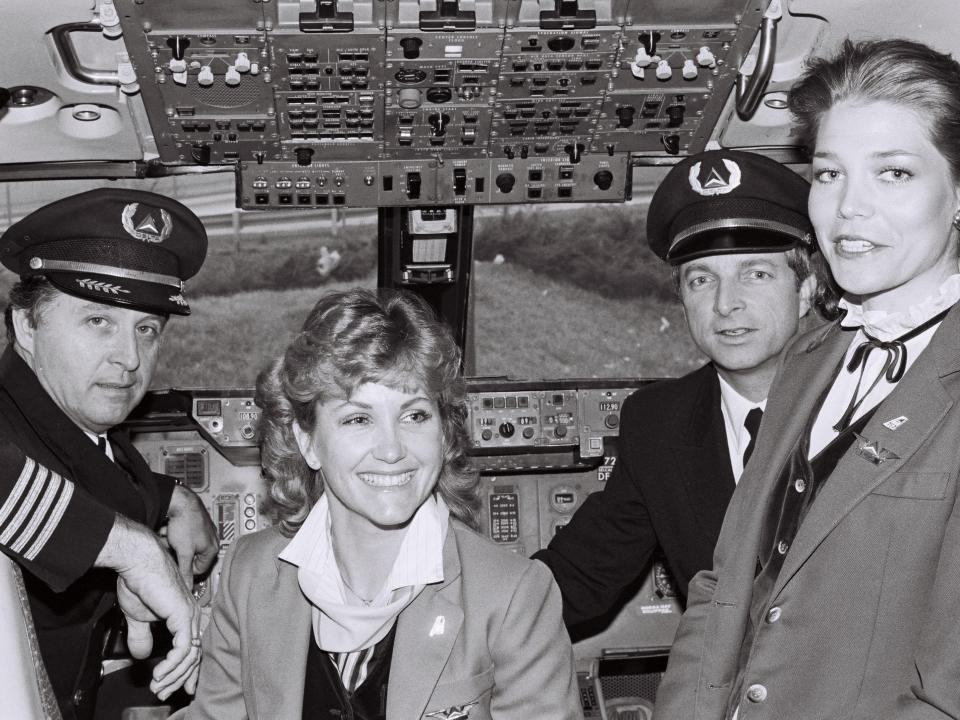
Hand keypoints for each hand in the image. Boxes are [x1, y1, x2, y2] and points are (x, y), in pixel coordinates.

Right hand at [97, 515, 202, 698]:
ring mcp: (189, 615)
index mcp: (184, 615)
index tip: (176, 689)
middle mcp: (192, 616)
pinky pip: (184, 648)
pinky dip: (173, 664)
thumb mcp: (138, 617)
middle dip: (179, 679)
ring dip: (173, 675)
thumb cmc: (138, 583)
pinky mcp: (183, 615)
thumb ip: (142, 636)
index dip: (185, 671)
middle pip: (193, 656)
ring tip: (158, 687)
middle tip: (163, 694)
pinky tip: (160, 674)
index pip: (191, 648)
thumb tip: (143, 655)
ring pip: (189, 655)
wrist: (136, 563)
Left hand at [165, 484, 218, 582]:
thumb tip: (187, 587)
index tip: (175, 562)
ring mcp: (204, 530)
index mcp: (213, 548)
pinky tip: (168, 529)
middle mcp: (211, 539)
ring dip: (174, 543)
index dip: (184, 568)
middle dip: (177, 553)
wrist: (180, 501)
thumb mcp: (184, 552)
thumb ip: (185, 571)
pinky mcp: (196, 522)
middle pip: (190, 557)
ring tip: (167, 536)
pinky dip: (174, 534)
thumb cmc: (186, 524)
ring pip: (185, 545)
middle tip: (170, 547)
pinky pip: (183, 535)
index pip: (198, 569)